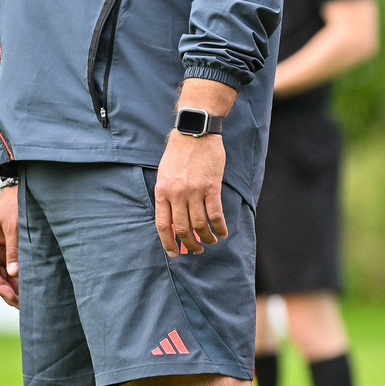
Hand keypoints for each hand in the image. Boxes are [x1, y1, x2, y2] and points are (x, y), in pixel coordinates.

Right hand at [0, 184, 19, 307]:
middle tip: (24, 305)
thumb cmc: (14, 206)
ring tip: (28, 300)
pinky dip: (19, 278)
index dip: (1, 288)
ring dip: (15, 287)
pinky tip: (29, 286)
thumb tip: (14, 274)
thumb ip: (13, 250)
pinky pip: (13, 267)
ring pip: (6, 274)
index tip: (13, 298)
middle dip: (9, 292)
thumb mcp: (14, 227)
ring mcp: (2, 250)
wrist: (18, 190)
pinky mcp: (11, 248)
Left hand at [154, 129, 226, 256]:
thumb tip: (172, 220)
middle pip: (183, 229)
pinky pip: (216, 214)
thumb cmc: (178, 152)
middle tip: (196, 250)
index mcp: (162, 190)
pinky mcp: (211, 187)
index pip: (163, 225)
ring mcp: (194, 191)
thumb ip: (167, 195)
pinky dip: (220, 228)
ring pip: (201, 225)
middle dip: (190, 244)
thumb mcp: (165, 173)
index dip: (168, 243)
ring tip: (211, 241)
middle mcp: (177, 194)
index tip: (174, 253)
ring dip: (207, 238)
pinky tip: (222, 233)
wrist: (194, 132)